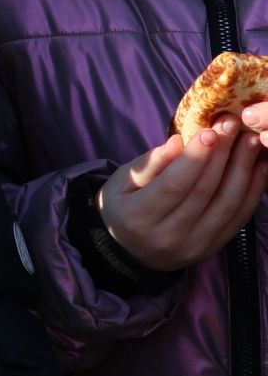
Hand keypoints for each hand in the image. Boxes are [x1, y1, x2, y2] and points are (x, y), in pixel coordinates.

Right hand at [100, 113, 267, 270]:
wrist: (129, 250)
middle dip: (222, 154)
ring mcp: (194, 246)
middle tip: (232, 125)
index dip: (195, 158)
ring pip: (227, 204)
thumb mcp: (122, 182)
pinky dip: (253, 191)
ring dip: (243, 169)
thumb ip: (149, 164)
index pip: (173, 185)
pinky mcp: (213, 248)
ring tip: (250, 142)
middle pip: (204, 191)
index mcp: (138, 218)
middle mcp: (167, 236)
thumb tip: (177, 142)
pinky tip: (258, 167)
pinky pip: (239, 218)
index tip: (210, 131)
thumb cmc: (123, 207)